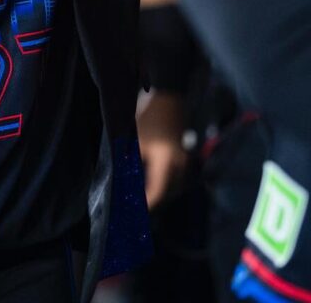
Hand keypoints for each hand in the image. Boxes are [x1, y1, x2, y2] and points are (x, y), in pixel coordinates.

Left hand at [137, 90, 189, 208]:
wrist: (170, 99)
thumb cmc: (150, 117)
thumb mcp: (137, 139)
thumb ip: (131, 161)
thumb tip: (125, 182)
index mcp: (166, 161)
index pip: (157, 191)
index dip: (146, 203)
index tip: (134, 211)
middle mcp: (180, 165)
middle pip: (167, 193)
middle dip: (152, 200)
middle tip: (136, 206)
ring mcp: (185, 162)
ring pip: (173, 187)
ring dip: (159, 193)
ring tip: (142, 197)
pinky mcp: (185, 159)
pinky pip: (176, 178)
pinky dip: (165, 184)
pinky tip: (152, 183)